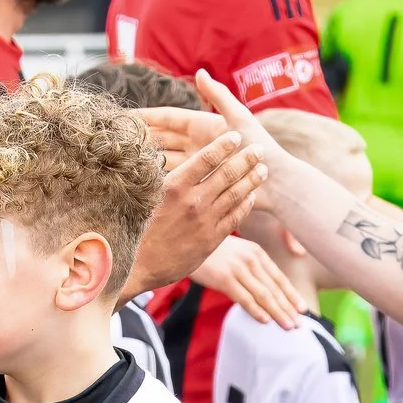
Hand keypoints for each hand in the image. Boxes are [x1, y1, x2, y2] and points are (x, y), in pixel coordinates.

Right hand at [131, 129, 266, 291]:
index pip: (206, 158)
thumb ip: (170, 182)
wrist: (139, 266)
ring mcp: (205, 221)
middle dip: (246, 158)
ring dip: (251, 179)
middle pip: (227, 174)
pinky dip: (246, 204)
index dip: (224, 145)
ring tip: (262, 169)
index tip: (236, 136)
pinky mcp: (212, 239)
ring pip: (236, 194)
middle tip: (259, 148)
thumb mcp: (149, 198)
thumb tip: (185, 164)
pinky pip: (235, 217)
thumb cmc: (140, 229)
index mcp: (174, 186)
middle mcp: (192, 201)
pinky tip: (252, 195)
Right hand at [190, 235, 302, 328]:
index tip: (302, 309)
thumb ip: (251, 266)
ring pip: (263, 295)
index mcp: (256, 252)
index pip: (279, 278)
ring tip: (288, 326)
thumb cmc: (211, 252)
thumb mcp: (236, 252)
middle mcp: (251, 259)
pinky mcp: (224, 278)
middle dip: (288, 308)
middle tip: (299, 324)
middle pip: (274, 289)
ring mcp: (238, 269)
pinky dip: (256, 310)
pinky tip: (266, 321)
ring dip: (278, 313)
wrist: (187, 242)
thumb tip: (263, 289)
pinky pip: (244, 298)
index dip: (291, 295)